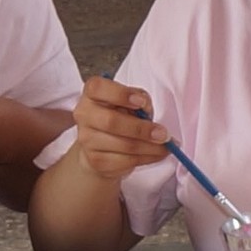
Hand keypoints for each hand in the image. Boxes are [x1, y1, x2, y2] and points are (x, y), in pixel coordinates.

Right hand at [67, 74, 171, 189]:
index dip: (121, 94)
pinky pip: (126, 161)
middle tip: (162, 133)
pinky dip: (147, 158)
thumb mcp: (130, 100)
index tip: (141, 102)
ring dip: (150, 147)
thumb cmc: (119, 115)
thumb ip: (140, 100)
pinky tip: (157, 153)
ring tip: (166, 146)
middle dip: (142, 129)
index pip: (98, 88)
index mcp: (92, 93)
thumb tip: (147, 112)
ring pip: (123, 145)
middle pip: (112, 122)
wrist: (101, 144)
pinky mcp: (96, 160)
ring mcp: (87, 140)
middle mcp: (84, 114)